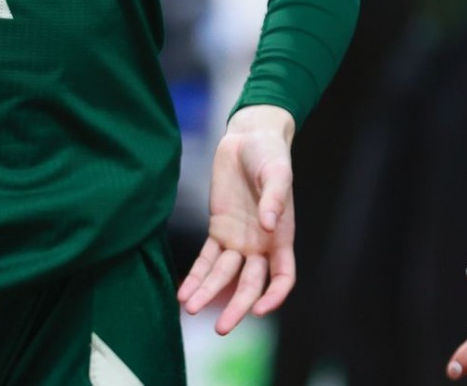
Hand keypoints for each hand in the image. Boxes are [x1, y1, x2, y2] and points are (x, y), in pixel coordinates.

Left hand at [179, 104, 296, 334]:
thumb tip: (268, 224)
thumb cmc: (271, 155)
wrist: (248, 138)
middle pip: (249, 284)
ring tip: (191, 310)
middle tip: (221, 328)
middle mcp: (260, 245)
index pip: (282, 277)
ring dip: (209, 293)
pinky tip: (184, 293)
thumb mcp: (277, 172)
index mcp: (281, 236)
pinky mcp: (218, 229)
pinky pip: (206, 259)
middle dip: (236, 307)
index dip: (274, 296)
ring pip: (223, 276)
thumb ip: (275, 197)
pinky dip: (196, 276)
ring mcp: (238, 240)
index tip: (260, 309)